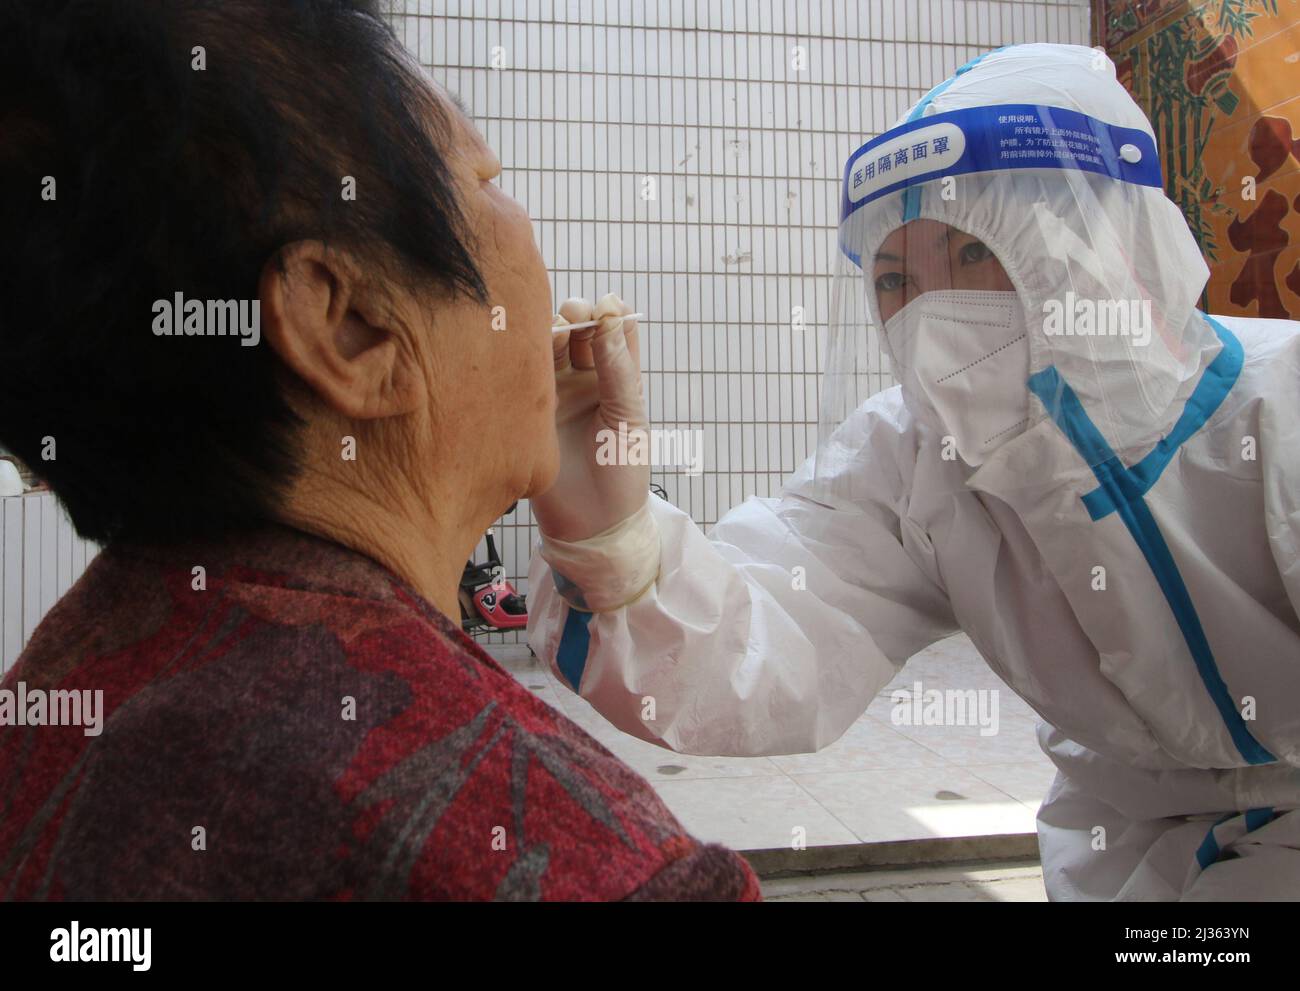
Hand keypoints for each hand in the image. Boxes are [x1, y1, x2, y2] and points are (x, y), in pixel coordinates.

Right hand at [531, 293, 649, 542]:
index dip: (612, 312)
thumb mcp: (629, 419)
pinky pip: (522, 376)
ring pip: (547, 347)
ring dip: (551, 331)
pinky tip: (526, 351)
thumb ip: (619, 370)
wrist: (593, 527)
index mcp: (617, 379)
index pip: (615, 329)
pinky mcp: (526, 410)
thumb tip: (612, 314)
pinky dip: (524, 357)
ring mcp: (553, 393)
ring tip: (557, 333)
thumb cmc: (622, 476)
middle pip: (578, 330)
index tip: (608, 306)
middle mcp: (584, 380)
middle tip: (576, 315)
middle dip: (578, 314)